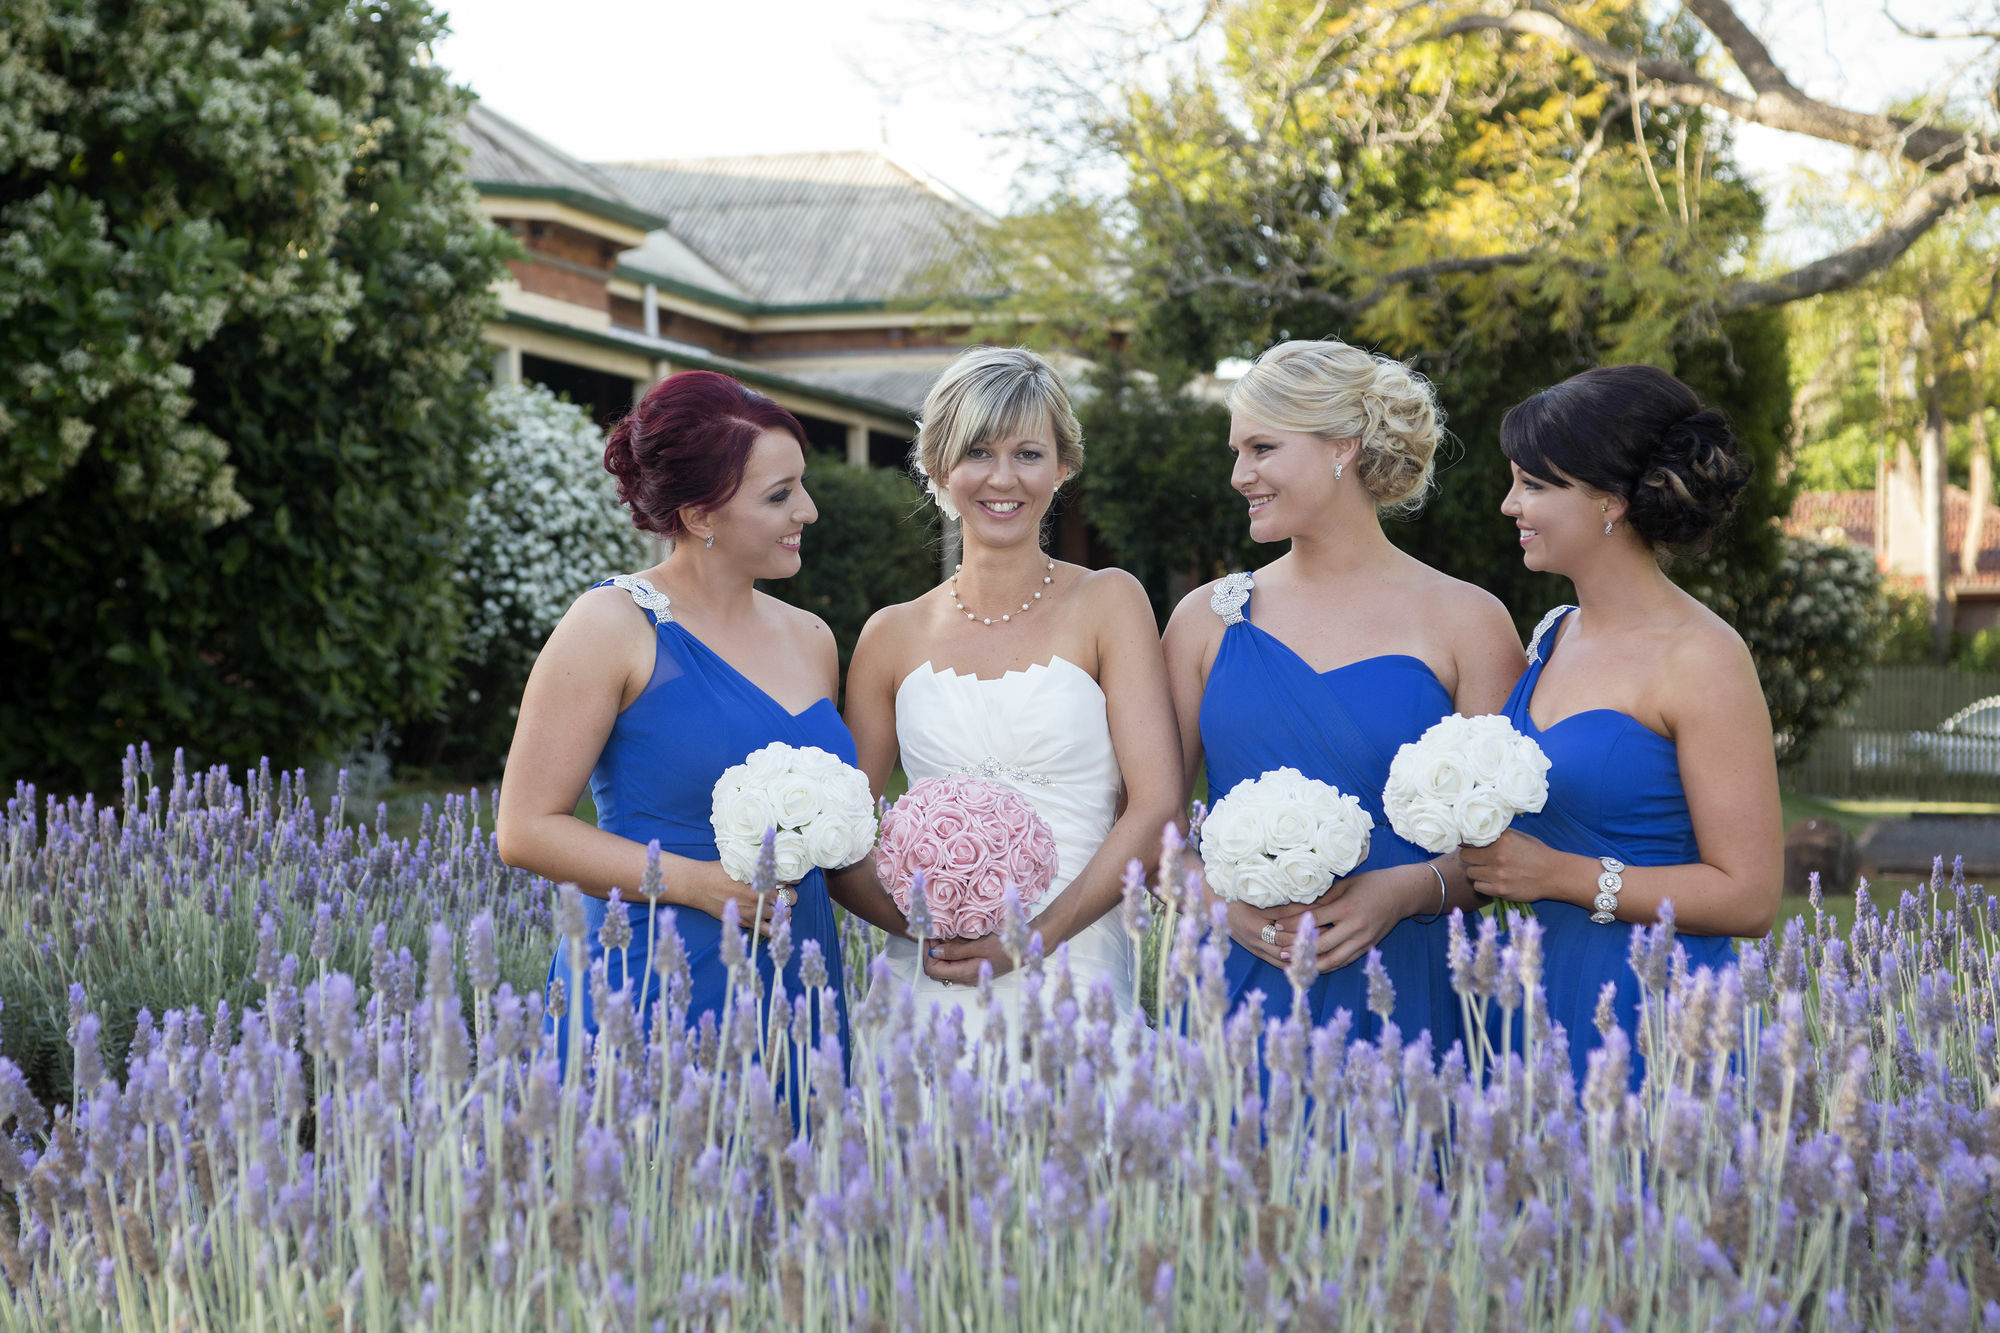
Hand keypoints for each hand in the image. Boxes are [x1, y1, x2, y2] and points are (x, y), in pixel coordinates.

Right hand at [687, 863, 786, 936]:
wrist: (699, 885)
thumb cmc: (718, 871)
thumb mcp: (742, 865)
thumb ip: (760, 870)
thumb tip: (776, 870)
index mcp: (761, 886)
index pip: (788, 889)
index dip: (793, 886)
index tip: (792, 883)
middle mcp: (759, 902)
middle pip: (787, 904)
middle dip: (788, 900)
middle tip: (784, 895)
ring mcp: (752, 915)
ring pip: (778, 920)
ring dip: (782, 915)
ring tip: (780, 910)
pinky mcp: (744, 923)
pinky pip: (765, 931)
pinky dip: (773, 928)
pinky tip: (773, 923)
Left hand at [922, 933, 1012, 985]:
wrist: (1025, 949)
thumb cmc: (1005, 947)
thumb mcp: (979, 946)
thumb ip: (956, 950)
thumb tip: (935, 951)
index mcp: (965, 973)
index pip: (932, 969)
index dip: (927, 953)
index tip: (928, 937)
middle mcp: (965, 977)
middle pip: (937, 968)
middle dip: (932, 951)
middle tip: (935, 934)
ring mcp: (970, 973)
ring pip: (946, 965)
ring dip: (942, 950)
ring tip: (944, 933)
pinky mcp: (975, 967)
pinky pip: (957, 962)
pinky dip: (952, 951)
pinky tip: (956, 939)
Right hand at [1226, 877, 1349, 967]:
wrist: (1211, 901)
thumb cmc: (1235, 893)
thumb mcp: (1259, 897)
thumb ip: (1284, 904)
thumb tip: (1312, 906)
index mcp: (1253, 926)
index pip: (1285, 935)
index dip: (1304, 932)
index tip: (1324, 925)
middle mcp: (1253, 941)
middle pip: (1286, 950)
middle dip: (1307, 946)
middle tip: (1328, 939)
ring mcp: (1254, 948)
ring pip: (1282, 961)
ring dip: (1302, 958)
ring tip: (1322, 952)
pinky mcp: (1255, 951)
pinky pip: (1276, 963)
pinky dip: (1292, 964)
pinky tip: (1307, 962)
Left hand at [1263, 866, 1434, 973]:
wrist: (1403, 893)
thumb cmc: (1371, 884)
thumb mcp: (1346, 885)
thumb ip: (1324, 899)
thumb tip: (1297, 908)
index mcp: (1346, 908)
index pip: (1313, 920)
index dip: (1293, 925)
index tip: (1277, 926)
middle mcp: (1355, 927)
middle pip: (1321, 945)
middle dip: (1299, 949)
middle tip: (1280, 951)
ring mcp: (1363, 940)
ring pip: (1333, 960)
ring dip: (1312, 964)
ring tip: (1294, 964)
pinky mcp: (1368, 947)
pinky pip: (1345, 961)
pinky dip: (1328, 965)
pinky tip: (1314, 966)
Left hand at [1458, 830, 1558, 903]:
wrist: (1553, 874)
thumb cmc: (1536, 853)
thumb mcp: (1518, 837)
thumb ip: (1497, 834)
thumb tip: (1474, 832)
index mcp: (1501, 840)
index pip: (1469, 840)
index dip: (1468, 843)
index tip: (1469, 846)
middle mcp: (1498, 856)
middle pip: (1465, 857)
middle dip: (1471, 858)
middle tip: (1479, 859)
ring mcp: (1498, 874)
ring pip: (1470, 873)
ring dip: (1477, 872)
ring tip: (1488, 870)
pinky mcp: (1500, 890)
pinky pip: (1478, 886)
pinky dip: (1483, 884)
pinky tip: (1493, 881)